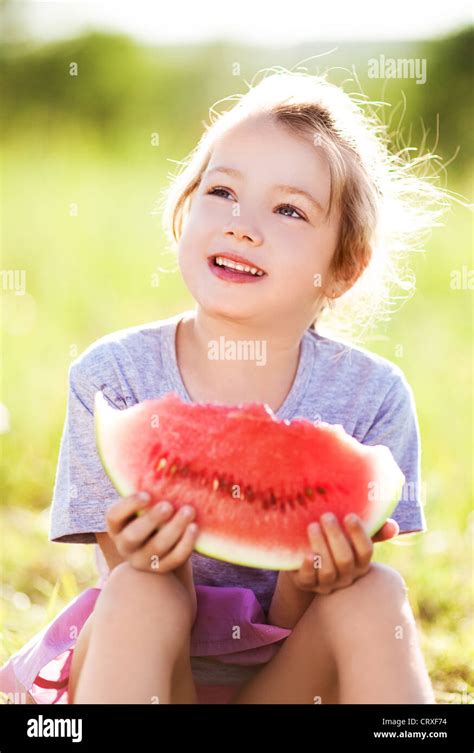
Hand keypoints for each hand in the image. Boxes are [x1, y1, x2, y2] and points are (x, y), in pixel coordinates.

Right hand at [106, 492, 198, 574]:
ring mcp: (142, 560)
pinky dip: (186, 543)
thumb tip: (164, 462)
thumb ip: (148, 489)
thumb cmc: (151, 512)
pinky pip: (174, 559)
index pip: (114, 516)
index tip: (147, 494)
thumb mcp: (145, 503)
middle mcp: (125, 545)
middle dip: (151, 520)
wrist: (160, 542)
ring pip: (157, 547)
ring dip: (174, 528)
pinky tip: (195, 527)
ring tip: (189, 510)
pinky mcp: (161, 569)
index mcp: (117, 525)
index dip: (129, 505)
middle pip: (134, 536)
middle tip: (168, 505)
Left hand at [284, 514, 398, 594]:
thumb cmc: (335, 543)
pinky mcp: (306, 584)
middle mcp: (346, 576)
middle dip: (336, 537)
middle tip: (326, 516)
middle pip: (345, 560)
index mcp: (360, 563)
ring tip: (312, 526)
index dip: (359, 535)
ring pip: (327, 570)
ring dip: (320, 546)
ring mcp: (326, 583)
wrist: (305, 559)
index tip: (349, 516)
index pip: (365, 551)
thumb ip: (372, 530)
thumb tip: (393, 527)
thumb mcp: (351, 536)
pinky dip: (308, 568)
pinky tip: (305, 554)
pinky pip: (308, 579)